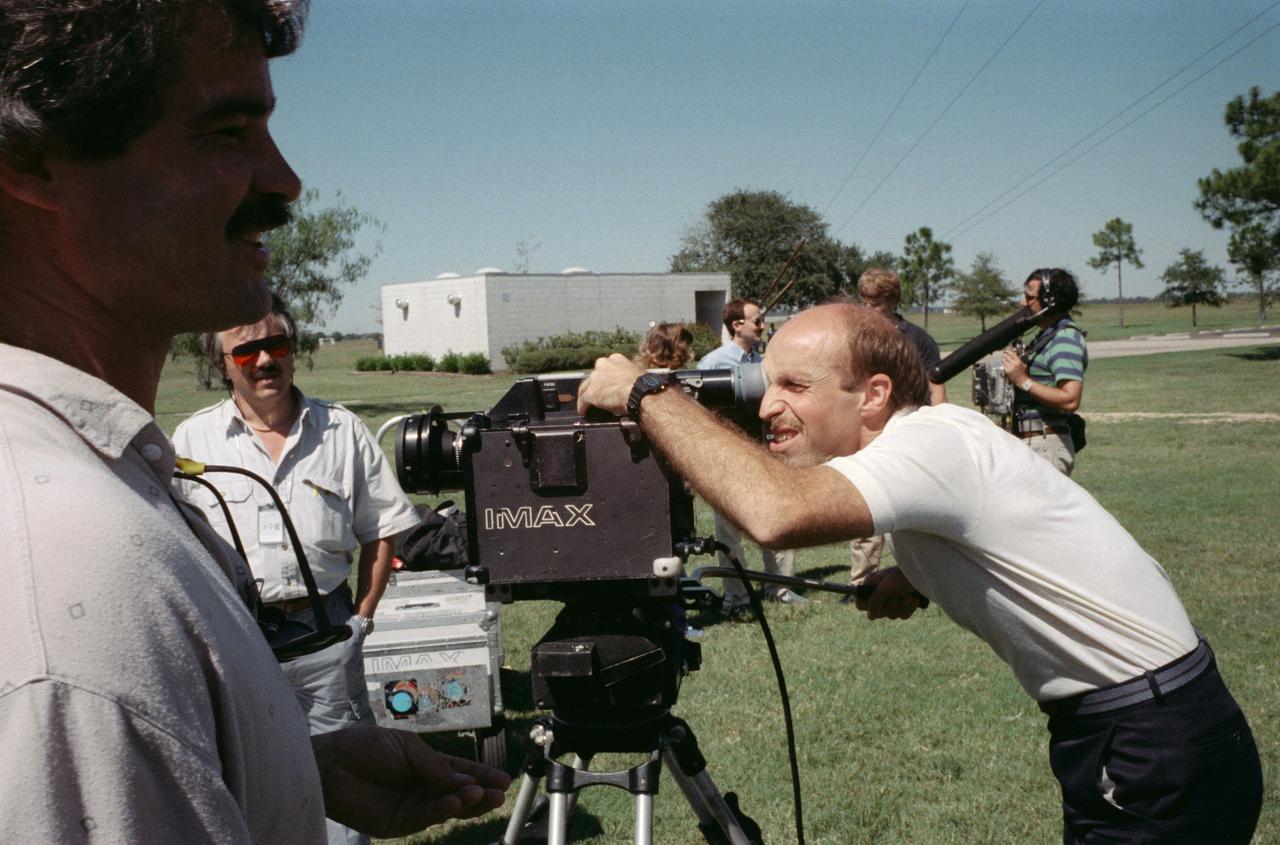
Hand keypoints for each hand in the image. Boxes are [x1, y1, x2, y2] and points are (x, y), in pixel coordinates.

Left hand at [311, 725, 510, 836]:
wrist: (330, 764)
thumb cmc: (364, 748)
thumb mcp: (407, 748)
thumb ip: (435, 765)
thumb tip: (466, 778)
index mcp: (425, 765)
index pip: (459, 772)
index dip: (481, 775)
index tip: (503, 779)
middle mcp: (420, 788)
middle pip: (457, 794)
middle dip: (480, 793)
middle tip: (499, 792)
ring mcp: (410, 807)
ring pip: (445, 809)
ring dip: (465, 802)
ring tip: (482, 795)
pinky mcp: (397, 824)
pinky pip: (424, 818)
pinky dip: (442, 811)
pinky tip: (456, 802)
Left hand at [576, 353, 645, 416]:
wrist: (640, 394)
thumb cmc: (644, 386)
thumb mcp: (638, 375)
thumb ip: (629, 377)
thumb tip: (631, 385)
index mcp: (617, 359)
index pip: (606, 368)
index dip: (606, 377)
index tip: (608, 384)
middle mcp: (603, 365)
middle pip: (594, 376)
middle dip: (595, 386)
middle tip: (598, 395)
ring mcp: (595, 378)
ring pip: (586, 387)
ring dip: (586, 396)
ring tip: (587, 406)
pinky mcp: (591, 392)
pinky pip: (583, 400)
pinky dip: (583, 407)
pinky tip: (584, 412)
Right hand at [853, 567, 921, 619]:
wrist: (926, 574)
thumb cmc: (903, 575)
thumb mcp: (886, 586)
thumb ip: (875, 600)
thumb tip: (870, 616)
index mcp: (872, 585)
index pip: (861, 603)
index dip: (866, 606)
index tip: (876, 604)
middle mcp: (880, 594)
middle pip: (877, 612)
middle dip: (889, 606)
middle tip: (896, 597)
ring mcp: (892, 600)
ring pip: (891, 615)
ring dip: (901, 607)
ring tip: (908, 596)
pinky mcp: (904, 605)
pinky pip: (902, 616)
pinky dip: (909, 609)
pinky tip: (914, 599)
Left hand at [1000, 347, 1027, 385]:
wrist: (1022, 380)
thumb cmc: (1023, 372)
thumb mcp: (1023, 364)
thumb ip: (1019, 360)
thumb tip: (1014, 355)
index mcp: (1018, 361)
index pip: (1012, 354)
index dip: (1008, 351)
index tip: (1005, 350)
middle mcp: (1014, 363)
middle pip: (1006, 356)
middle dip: (1003, 355)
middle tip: (1001, 354)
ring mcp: (1010, 367)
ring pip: (1003, 361)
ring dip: (1002, 359)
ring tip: (1001, 358)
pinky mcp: (1007, 371)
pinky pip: (1003, 366)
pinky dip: (1002, 364)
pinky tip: (1002, 363)